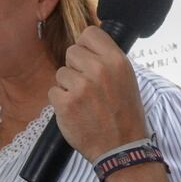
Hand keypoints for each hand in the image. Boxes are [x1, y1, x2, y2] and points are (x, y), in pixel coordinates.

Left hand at [48, 26, 148, 162]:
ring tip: (84, 102)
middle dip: (76, 67)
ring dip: (68, 86)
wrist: (122, 148)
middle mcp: (98, 69)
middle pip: (71, 51)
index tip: (89, 59)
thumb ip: (107, 60)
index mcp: (116, 61)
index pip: (89, 33)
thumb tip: (87, 45)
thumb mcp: (126, 79)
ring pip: (61, 72)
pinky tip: (76, 112)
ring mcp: (80, 86)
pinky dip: (61, 102)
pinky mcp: (65, 103)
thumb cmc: (124, 114)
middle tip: (88, 86)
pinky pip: (53, 91)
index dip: (86, 46)